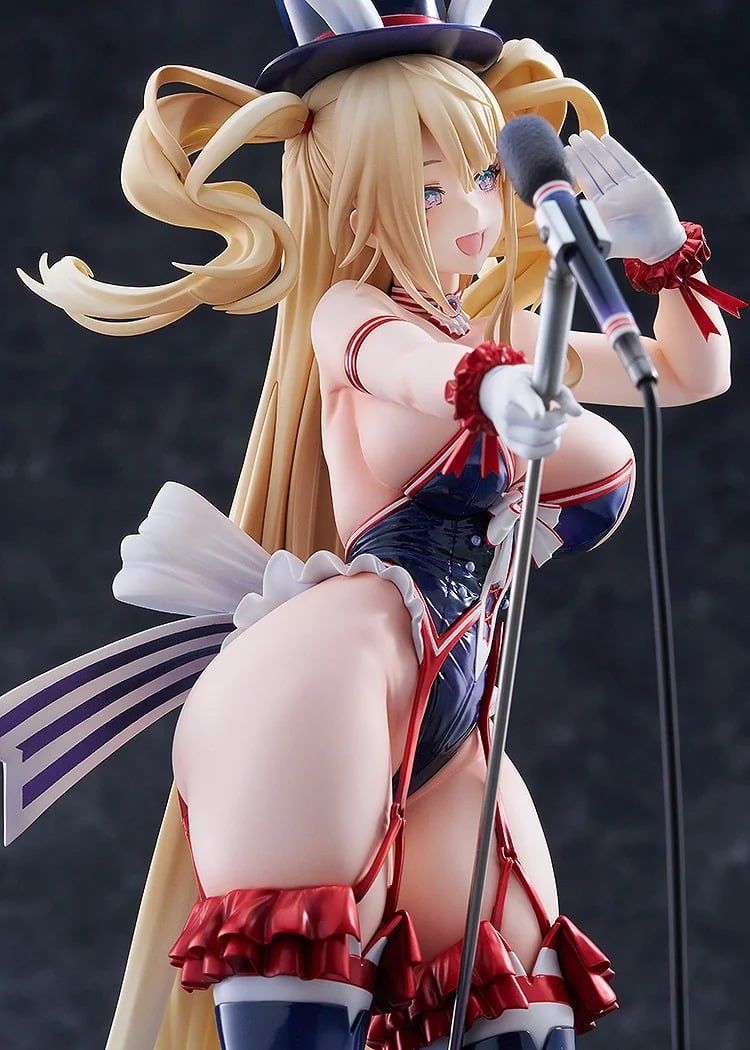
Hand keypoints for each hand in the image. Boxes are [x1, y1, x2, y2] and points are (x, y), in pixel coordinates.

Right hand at [478, 364, 581, 459]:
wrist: (494, 392)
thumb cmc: (523, 384)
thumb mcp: (542, 379)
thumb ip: (563, 394)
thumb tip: (577, 413)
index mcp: (515, 388)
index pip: (523, 398)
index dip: (532, 408)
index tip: (539, 414)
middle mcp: (507, 411)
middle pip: (539, 424)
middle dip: (558, 421)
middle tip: (560, 414)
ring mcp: (505, 430)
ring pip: (537, 441)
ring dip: (555, 435)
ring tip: (557, 426)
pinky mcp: (508, 443)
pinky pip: (531, 454)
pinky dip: (547, 448)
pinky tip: (551, 438)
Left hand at [564, 130, 685, 264]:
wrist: (658, 244)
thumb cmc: (631, 246)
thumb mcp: (603, 240)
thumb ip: (587, 233)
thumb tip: (565, 231)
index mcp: (601, 207)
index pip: (586, 183)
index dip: (576, 168)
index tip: (565, 154)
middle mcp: (613, 194)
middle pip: (595, 169)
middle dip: (584, 153)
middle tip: (572, 138)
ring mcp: (627, 186)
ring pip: (608, 163)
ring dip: (596, 149)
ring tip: (584, 135)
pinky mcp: (643, 181)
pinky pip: (626, 162)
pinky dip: (616, 151)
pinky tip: (605, 140)